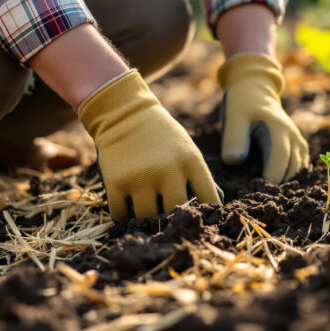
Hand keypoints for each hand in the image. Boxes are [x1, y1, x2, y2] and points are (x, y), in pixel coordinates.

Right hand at [79, 70, 222, 220]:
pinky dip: (122, 215)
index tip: (197, 216)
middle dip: (170, 216)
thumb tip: (214, 208)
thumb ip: (198, 177)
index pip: (208, 199)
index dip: (205, 212)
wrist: (124, 114)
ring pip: (146, 216)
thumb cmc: (162, 137)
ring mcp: (140, 176)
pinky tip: (126, 205)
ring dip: (145, 216)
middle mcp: (167, 169)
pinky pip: (120, 214)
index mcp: (191, 161)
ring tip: (144, 207)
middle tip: (164, 214)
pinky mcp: (115, 181)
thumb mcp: (187, 149)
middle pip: (174, 211)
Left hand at [217, 53, 308, 182]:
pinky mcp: (297, 145)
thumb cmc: (243, 104)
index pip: (280, 157)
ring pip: (299, 169)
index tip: (260, 190)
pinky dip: (290, 177)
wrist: (256, 89)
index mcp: (278, 128)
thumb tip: (234, 161)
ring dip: (286, 182)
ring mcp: (298, 140)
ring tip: (267, 195)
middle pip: (293, 167)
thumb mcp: (234, 118)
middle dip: (279, 184)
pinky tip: (276, 185)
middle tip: (261, 199)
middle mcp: (293, 135)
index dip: (273, 176)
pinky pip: (300, 166)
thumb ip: (234, 139)